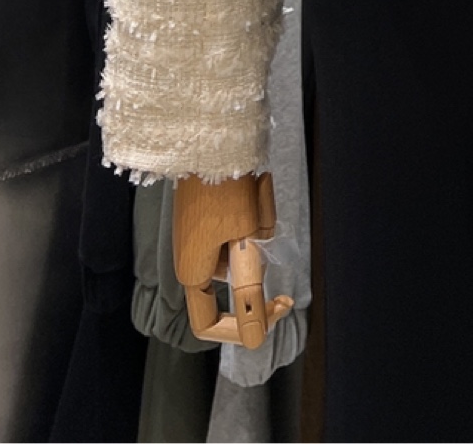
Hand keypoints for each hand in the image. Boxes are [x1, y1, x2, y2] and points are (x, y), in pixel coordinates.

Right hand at [173, 171, 292, 348]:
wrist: (209, 136)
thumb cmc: (224, 188)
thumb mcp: (243, 239)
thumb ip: (249, 287)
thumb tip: (256, 336)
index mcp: (193, 273)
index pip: (210, 324)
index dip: (245, 326)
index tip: (279, 302)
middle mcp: (193, 259)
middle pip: (240, 274)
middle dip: (259, 248)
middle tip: (262, 216)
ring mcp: (201, 235)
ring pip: (246, 245)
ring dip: (259, 221)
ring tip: (254, 191)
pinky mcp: (212, 215)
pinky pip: (243, 224)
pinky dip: (254, 208)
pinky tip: (253, 184)